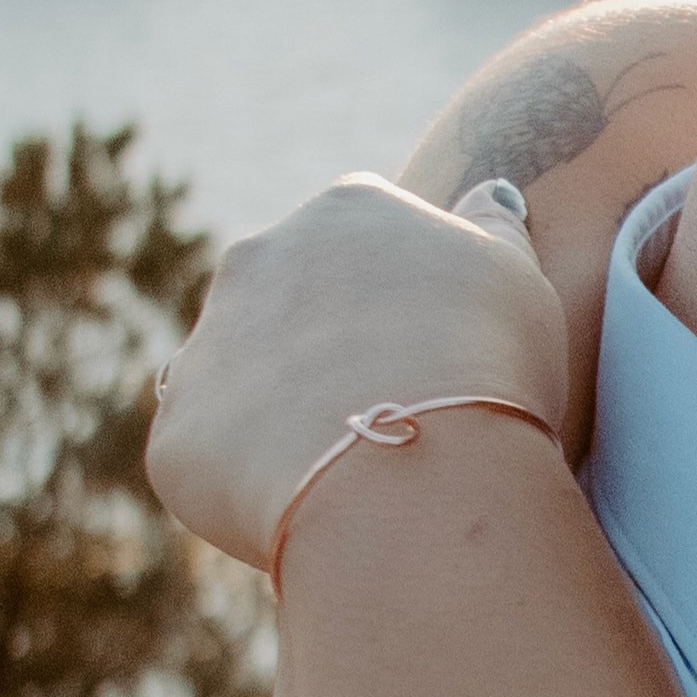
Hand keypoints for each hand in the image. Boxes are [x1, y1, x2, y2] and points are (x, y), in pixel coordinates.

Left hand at [149, 174, 576, 570]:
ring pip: (240, 375)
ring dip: (281, 408)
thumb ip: (495, 230)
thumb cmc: (485, 369)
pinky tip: (309, 503)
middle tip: (392, 406)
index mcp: (346, 212)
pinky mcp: (178, 434)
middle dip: (327, 344)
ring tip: (348, 463)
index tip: (437, 347)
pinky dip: (252, 478)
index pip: (364, 235)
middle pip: (288, 297)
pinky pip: (214, 456)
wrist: (409, 477)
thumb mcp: (518, 279)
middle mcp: (258, 259)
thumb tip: (490, 194)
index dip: (400, 295)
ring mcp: (205, 345)